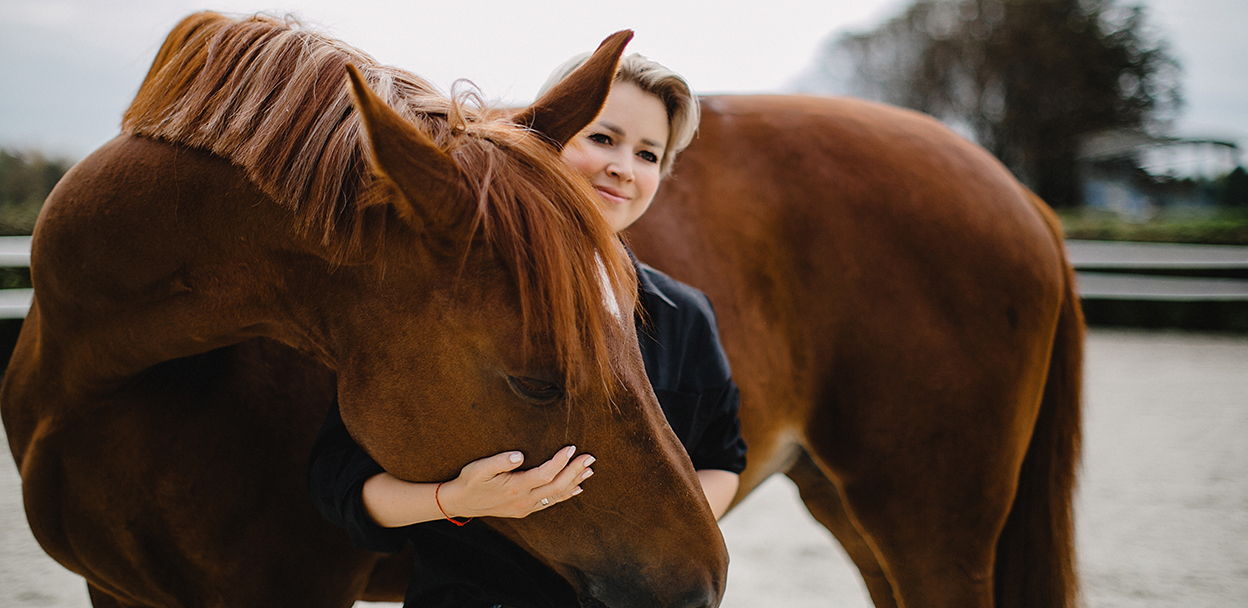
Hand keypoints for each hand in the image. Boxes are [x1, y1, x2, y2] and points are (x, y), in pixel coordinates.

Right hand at [439, 445, 594, 518]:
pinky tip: (576, 489)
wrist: (460, 503)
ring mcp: (525, 507)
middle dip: (575, 471)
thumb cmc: (470, 481)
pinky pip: (550, 503)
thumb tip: (519, 456)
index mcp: (515, 488)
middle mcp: (524, 500)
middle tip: (590, 458)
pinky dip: (565, 495)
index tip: (572, 447)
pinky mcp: (524, 510)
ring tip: (589, 471)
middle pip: (557, 486)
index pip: (545, 474)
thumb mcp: (479, 468)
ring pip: (556, 496)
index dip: (560, 461)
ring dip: (574, 482)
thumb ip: (499, 461)